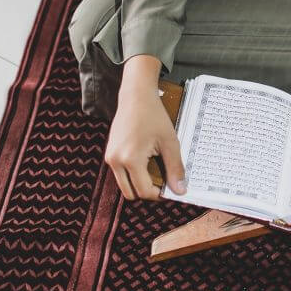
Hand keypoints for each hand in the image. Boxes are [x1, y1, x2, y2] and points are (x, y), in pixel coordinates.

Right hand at [104, 56, 186, 199]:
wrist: (135, 97)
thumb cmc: (154, 116)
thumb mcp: (170, 142)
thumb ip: (175, 167)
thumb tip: (180, 190)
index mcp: (130, 159)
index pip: (143, 191)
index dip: (159, 194)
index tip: (171, 189)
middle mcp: (115, 161)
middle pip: (130, 193)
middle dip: (147, 191)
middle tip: (164, 183)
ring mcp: (110, 157)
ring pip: (124, 184)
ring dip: (139, 182)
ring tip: (157, 169)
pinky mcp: (109, 153)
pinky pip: (120, 172)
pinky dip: (133, 173)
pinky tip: (148, 161)